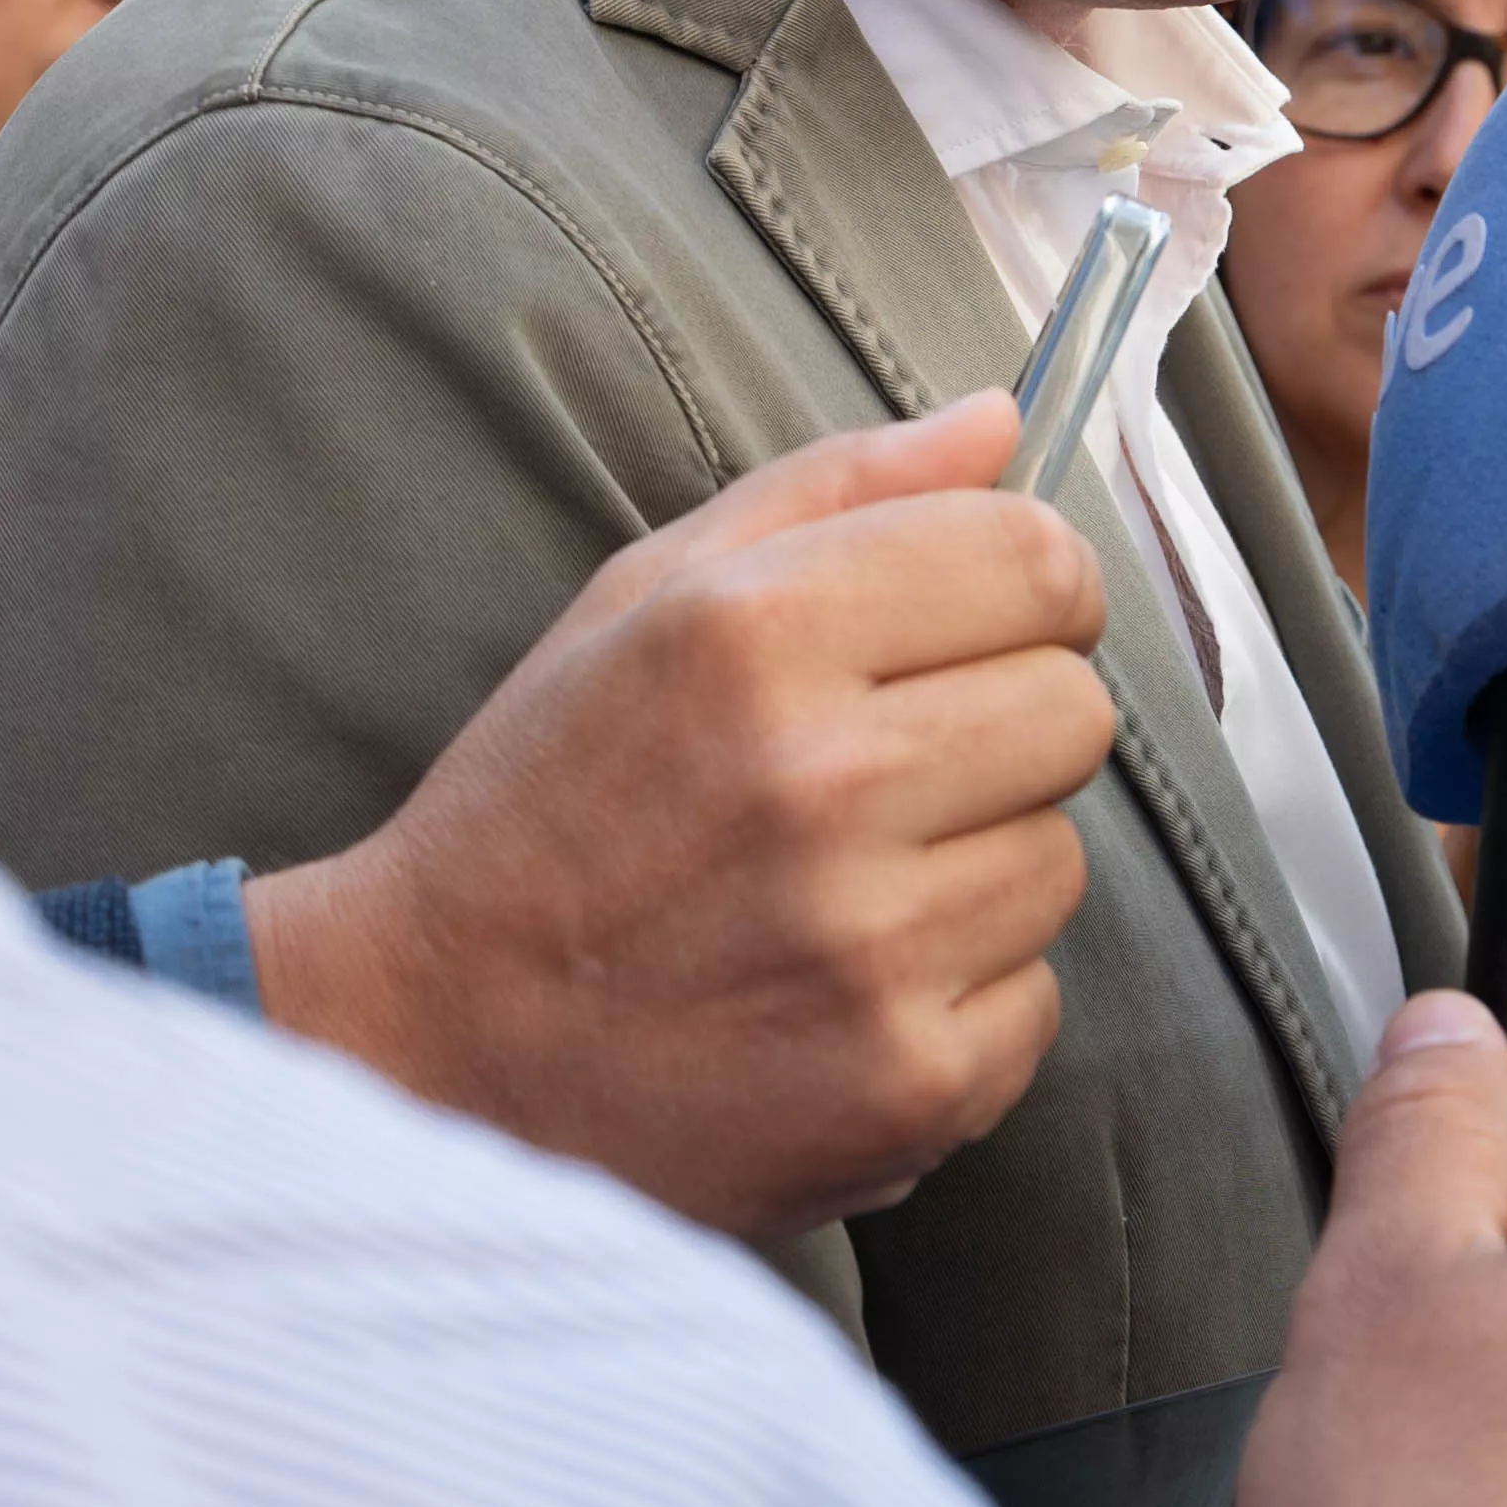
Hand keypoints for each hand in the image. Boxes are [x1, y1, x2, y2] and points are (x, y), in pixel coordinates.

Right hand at [252, 393, 1115, 1237]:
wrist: (432, 1047)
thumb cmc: (543, 810)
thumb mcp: (640, 604)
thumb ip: (831, 492)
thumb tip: (998, 420)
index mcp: (755, 636)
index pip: (1034, 560)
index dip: (1034, 586)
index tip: (990, 624)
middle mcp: (822, 782)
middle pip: (1074, 710)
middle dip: (1004, 728)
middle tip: (891, 774)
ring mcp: (869, 945)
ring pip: (1060, 864)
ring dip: (976, 872)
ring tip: (842, 895)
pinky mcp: (904, 1086)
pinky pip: (1035, 1003)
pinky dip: (959, 1002)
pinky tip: (841, 995)